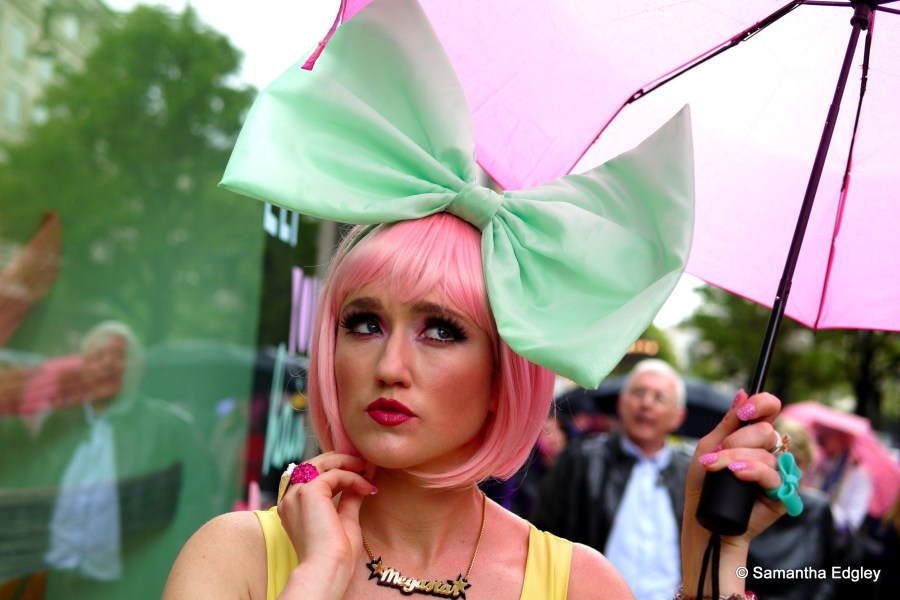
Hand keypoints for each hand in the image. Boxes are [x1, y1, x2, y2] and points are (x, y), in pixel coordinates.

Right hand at [277, 453, 377, 598]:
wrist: (328, 568)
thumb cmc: (335, 554)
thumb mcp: (344, 519)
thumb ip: (347, 499)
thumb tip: (358, 483)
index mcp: (292, 506)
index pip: (310, 476)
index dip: (334, 469)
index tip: (358, 472)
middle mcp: (289, 498)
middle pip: (314, 465)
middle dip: (340, 461)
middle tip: (363, 465)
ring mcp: (296, 494)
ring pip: (322, 463)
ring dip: (346, 463)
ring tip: (366, 469)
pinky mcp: (308, 492)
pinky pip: (334, 474)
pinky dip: (352, 477)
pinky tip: (366, 488)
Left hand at [681, 390, 787, 593]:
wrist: (704, 518)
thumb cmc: (704, 483)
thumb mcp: (709, 447)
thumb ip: (728, 422)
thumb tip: (742, 393)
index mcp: (752, 436)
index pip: (769, 410)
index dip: (762, 404)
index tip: (745, 411)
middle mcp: (768, 451)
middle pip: (766, 430)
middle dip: (737, 441)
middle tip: (717, 454)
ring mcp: (777, 472)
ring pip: (767, 453)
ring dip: (735, 459)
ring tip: (717, 471)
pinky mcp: (782, 494)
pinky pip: (773, 476)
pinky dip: (752, 472)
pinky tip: (737, 474)